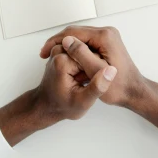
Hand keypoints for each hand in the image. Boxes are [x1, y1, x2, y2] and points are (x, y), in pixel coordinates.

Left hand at [0, 44, 116, 145]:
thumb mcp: (83, 102)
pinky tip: (78, 76)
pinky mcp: (61, 52)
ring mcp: (59, 50)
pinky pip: (79, 52)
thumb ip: (97, 86)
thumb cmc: (63, 106)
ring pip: (86, 51)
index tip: (89, 84)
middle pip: (89, 51)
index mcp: (64, 60)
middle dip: (91, 66)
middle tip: (83, 83)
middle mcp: (59, 51)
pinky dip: (82, 63)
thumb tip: (112, 70)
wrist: (46, 106)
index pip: (94, 56)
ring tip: (80, 81)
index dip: (98, 70)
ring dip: (87, 64)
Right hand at [39, 26, 141, 107]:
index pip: (73, 32)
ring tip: (50, 56)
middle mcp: (107, 33)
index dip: (56, 41)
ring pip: (78, 37)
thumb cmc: (118, 87)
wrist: (133, 91)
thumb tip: (66, 40)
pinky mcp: (106, 43)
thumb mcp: (96, 72)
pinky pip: (85, 42)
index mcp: (105, 37)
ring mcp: (107, 37)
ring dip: (64, 46)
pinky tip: (64, 58)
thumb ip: (81, 55)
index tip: (44, 52)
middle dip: (58, 42)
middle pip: (75, 32)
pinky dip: (73, 50)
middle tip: (43, 53)